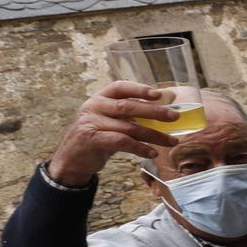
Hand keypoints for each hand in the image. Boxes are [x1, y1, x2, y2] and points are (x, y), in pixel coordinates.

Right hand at [47, 81, 180, 184]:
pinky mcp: (91, 139)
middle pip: (128, 106)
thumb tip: (165, 107)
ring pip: (128, 126)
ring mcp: (90, 122)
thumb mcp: (111, 121)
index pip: (120, 87)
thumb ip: (130, 114)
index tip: (159, 94)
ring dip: (154, 135)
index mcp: (100, 98)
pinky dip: (139, 147)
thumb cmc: (98, 137)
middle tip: (175, 117)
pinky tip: (152, 152)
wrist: (72, 159)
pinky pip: (121, 141)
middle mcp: (94, 106)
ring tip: (171, 142)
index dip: (140, 89)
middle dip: (154, 112)